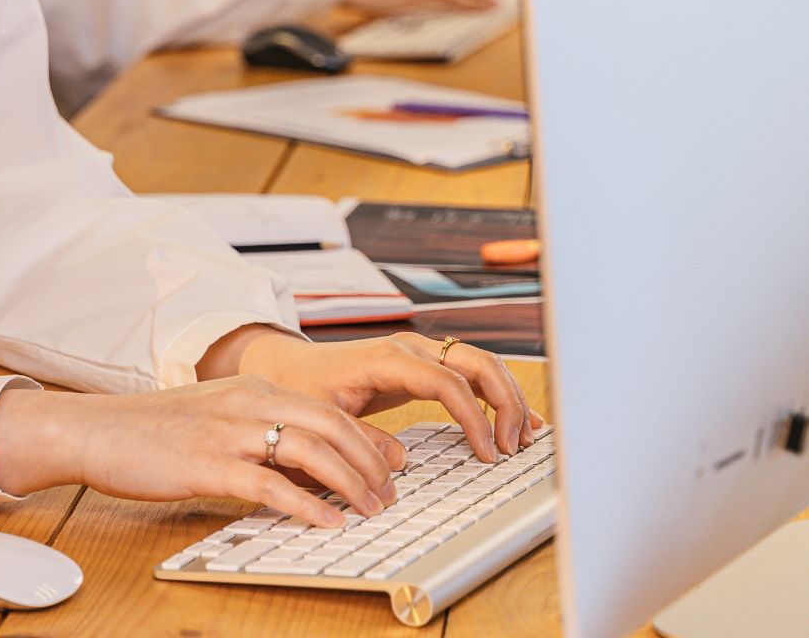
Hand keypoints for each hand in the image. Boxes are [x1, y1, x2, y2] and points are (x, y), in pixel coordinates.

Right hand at [0, 377, 400, 527]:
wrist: (95, 430)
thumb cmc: (150, 430)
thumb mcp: (213, 417)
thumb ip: (257, 430)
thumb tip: (303, 464)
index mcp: (251, 389)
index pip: (327, 407)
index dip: (368, 437)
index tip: (394, 464)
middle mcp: (246, 403)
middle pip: (331, 423)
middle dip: (371, 460)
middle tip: (391, 493)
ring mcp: (228, 432)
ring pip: (310, 450)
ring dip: (351, 484)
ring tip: (373, 510)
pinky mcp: (208, 464)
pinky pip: (271, 485)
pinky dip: (308, 505)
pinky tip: (328, 522)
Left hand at [219, 328, 543, 461]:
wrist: (285, 365)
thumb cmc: (301, 389)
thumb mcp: (322, 418)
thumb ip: (358, 439)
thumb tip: (399, 462)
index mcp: (387, 358)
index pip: (447, 381)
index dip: (474, 417)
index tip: (487, 453)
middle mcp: (409, 349)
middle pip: (477, 362)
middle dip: (506, 402)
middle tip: (516, 447)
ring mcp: (419, 352)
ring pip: (481, 362)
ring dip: (508, 396)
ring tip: (525, 438)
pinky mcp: (422, 364)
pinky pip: (470, 371)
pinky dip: (496, 393)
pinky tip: (515, 421)